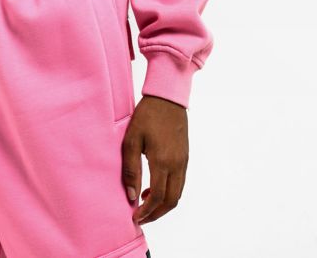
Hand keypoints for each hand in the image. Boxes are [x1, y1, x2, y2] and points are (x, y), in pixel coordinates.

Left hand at [121, 94, 188, 223]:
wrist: (168, 97)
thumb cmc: (147, 115)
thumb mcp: (132, 139)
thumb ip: (131, 168)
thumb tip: (131, 195)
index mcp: (163, 161)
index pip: (158, 198)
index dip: (146, 212)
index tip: (134, 218)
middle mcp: (177, 165)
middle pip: (171, 202)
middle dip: (156, 214)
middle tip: (140, 217)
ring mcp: (183, 161)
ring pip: (178, 194)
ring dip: (163, 205)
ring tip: (145, 204)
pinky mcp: (185, 156)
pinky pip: (180, 182)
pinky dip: (169, 192)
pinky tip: (155, 187)